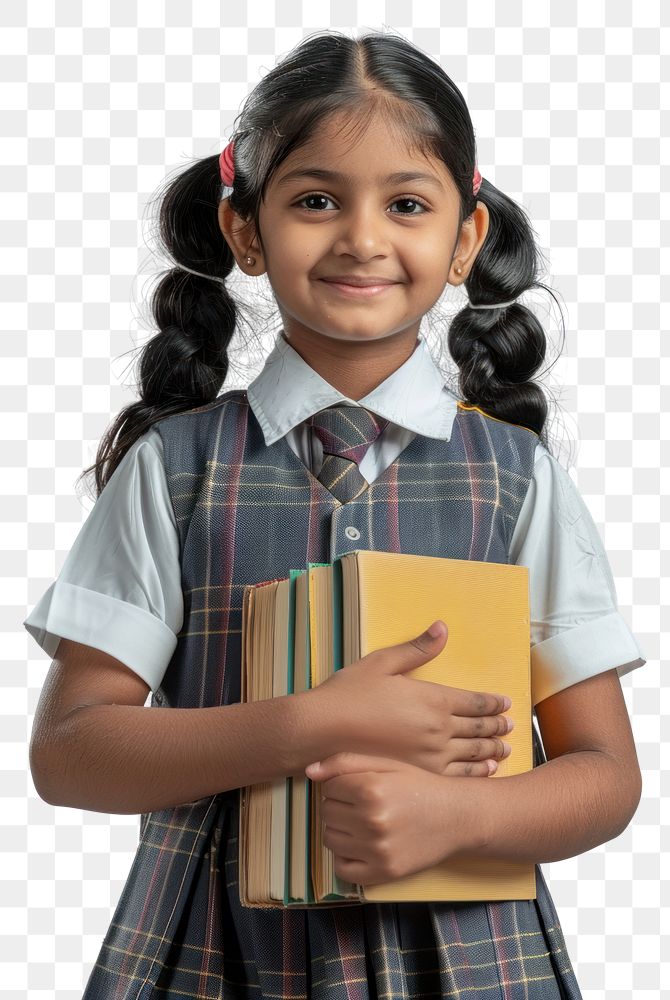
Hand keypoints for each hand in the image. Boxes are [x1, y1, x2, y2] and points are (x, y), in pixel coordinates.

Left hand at [305, 751, 460, 886]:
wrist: (456, 817)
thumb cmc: (419, 786)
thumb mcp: (387, 764)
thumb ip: (345, 763)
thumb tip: (309, 772)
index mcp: (371, 789)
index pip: (328, 789)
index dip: (342, 786)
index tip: (361, 787)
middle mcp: (372, 821)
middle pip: (327, 813)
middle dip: (341, 806)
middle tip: (365, 804)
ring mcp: (377, 850)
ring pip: (330, 839)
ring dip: (341, 830)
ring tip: (364, 823)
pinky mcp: (383, 873)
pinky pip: (342, 868)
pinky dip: (347, 857)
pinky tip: (363, 845)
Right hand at [311, 620, 512, 775]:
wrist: (324, 731)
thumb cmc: (350, 693)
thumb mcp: (383, 662)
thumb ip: (417, 648)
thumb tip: (442, 628)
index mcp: (433, 699)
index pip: (475, 701)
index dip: (493, 703)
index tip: (506, 703)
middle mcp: (438, 729)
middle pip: (479, 728)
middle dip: (497, 726)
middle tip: (511, 725)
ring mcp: (431, 756)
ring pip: (473, 753)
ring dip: (492, 749)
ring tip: (506, 749)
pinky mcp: (420, 775)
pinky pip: (458, 776)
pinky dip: (477, 773)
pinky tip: (485, 771)